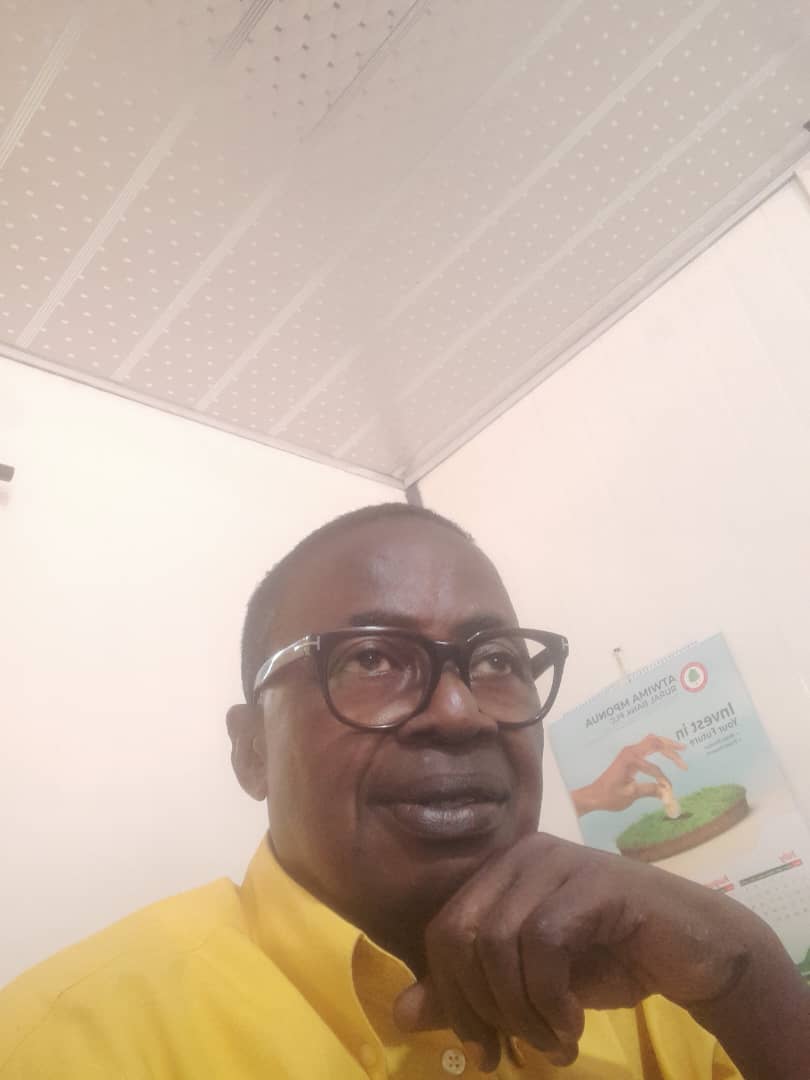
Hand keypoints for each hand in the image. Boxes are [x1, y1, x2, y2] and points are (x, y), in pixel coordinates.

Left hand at [394, 833, 808, 1074]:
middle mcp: (521, 856)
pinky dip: (552, 999)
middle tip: (511, 1051)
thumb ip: (471, 995)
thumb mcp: (529, 985)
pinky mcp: (594, 882)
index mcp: (498, 872)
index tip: (479, 1049)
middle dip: (481, 1006)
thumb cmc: (608, 960)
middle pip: (462, 933)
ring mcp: (558, 862)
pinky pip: (545, 943)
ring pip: (500, 941)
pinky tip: (573, 1026)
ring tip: (552, 1042)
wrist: (694, 952)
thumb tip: (401, 1015)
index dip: (450, 997)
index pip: (442, 931)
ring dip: (523, 1012)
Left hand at [571, 734, 687, 814]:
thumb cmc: (609, 796)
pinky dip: (659, 747)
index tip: (668, 791)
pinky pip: (647, 746)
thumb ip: (649, 791)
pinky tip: (667, 751)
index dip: (663, 779)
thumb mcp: (630, 795)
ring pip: (652, 741)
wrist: (594, 794)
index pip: (654, 768)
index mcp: (629, 759)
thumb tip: (667, 792)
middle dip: (671, 751)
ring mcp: (630, 752)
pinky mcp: (630, 756)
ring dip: (666, 745)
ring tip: (681, 749)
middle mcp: (630, 751)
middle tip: (684, 763)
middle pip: (655, 743)